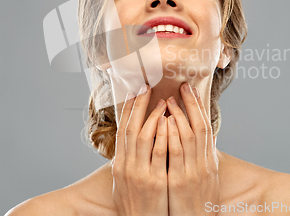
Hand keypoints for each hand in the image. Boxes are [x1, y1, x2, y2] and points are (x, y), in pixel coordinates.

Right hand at [111, 84, 168, 215]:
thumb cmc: (135, 206)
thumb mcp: (124, 183)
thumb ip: (129, 162)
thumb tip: (132, 144)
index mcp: (119, 166)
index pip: (122, 131)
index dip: (128, 110)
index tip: (134, 93)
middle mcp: (126, 167)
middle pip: (131, 128)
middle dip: (138, 106)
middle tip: (146, 87)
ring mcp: (140, 174)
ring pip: (144, 137)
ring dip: (153, 116)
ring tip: (163, 101)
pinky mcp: (155, 182)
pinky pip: (159, 153)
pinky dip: (163, 135)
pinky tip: (170, 122)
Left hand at [166, 83, 219, 215]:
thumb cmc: (198, 202)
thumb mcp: (205, 178)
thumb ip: (202, 157)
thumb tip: (201, 138)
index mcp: (209, 161)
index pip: (205, 127)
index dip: (198, 107)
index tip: (190, 90)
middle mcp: (203, 164)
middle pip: (199, 127)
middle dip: (190, 105)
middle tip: (182, 86)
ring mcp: (192, 173)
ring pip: (187, 137)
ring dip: (178, 116)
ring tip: (170, 99)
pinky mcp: (179, 182)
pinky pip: (174, 154)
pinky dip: (170, 136)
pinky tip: (164, 122)